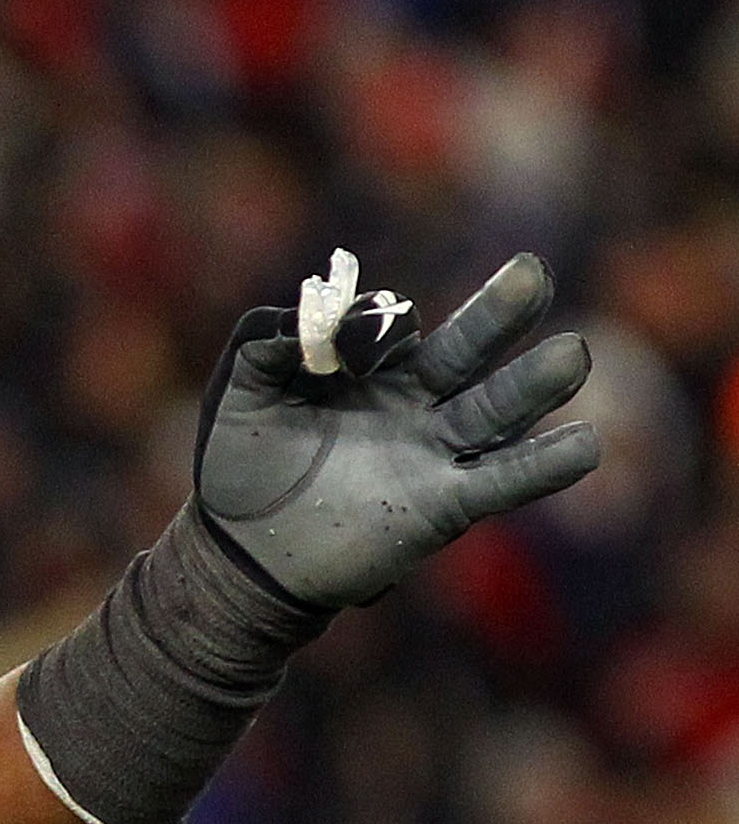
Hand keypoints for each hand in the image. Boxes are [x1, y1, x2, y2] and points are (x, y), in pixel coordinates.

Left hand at [195, 250, 601, 608]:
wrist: (242, 551)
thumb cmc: (239, 464)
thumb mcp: (237, 393)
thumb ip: (263, 344)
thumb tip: (305, 321)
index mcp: (370, 369)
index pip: (394, 328)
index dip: (381, 324)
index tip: (361, 333)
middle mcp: (414, 403)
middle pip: (467, 350)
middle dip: (499, 312)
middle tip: (532, 272)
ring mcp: (433, 452)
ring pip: (495, 409)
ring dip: (535, 383)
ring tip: (572, 354)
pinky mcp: (443, 505)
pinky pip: (502, 481)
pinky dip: (543, 465)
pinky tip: (585, 444)